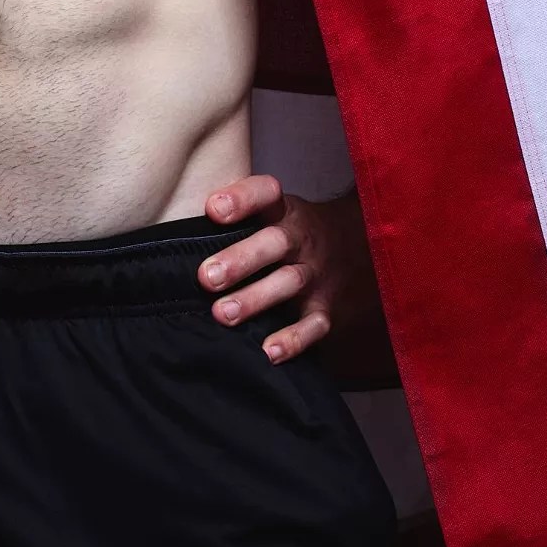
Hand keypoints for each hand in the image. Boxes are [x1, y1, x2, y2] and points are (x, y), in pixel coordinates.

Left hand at [198, 173, 395, 381]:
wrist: (365, 243)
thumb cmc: (296, 231)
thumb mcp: (277, 211)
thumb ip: (239, 216)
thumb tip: (181, 231)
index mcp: (285, 211)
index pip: (266, 195)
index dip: (242, 199)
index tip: (213, 209)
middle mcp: (302, 240)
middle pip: (274, 244)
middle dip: (240, 260)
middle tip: (205, 277)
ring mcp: (317, 275)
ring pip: (288, 284)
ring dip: (255, 299)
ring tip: (222, 314)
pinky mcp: (328, 309)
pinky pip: (314, 326)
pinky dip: (293, 340)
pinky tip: (268, 351)